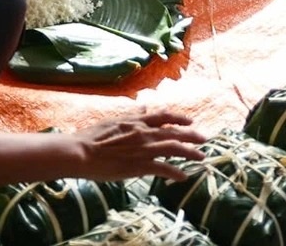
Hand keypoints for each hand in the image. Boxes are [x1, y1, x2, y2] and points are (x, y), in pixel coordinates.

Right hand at [74, 110, 205, 181]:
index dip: (179, 118)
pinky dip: (175, 173)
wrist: (80, 152)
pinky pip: (162, 169)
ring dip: (189, 153)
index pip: (163, 116)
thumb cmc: (92, 137)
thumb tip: (144, 109)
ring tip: (201, 157)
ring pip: (173, 149)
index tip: (191, 121)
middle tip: (205, 139)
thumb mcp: (113, 120)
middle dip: (191, 135)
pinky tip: (184, 177)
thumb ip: (131, 115)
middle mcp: (143, 133)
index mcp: (136, 121)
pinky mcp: (138, 166)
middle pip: (173, 132)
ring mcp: (142, 149)